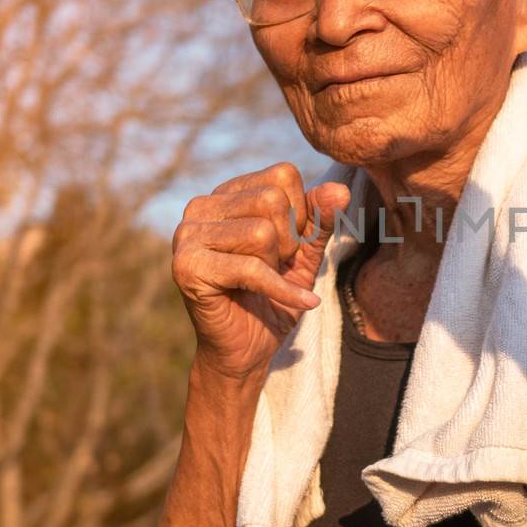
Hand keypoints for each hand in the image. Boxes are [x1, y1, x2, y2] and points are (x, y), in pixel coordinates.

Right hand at [171, 162, 348, 381]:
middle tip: (276, 268)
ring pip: (260, 232)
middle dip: (288, 241)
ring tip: (263, 283)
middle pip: (270, 200)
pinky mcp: (186, 267)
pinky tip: (302, 303)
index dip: (301, 214)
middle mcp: (200, 206)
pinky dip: (283, 290)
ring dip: (276, 266)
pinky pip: (250, 268)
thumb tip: (340, 189)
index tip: (288, 247)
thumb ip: (320, 219)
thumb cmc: (273, 298)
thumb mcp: (305, 253)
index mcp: (226, 194)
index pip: (282, 175)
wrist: (246, 351)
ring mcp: (186, 234)